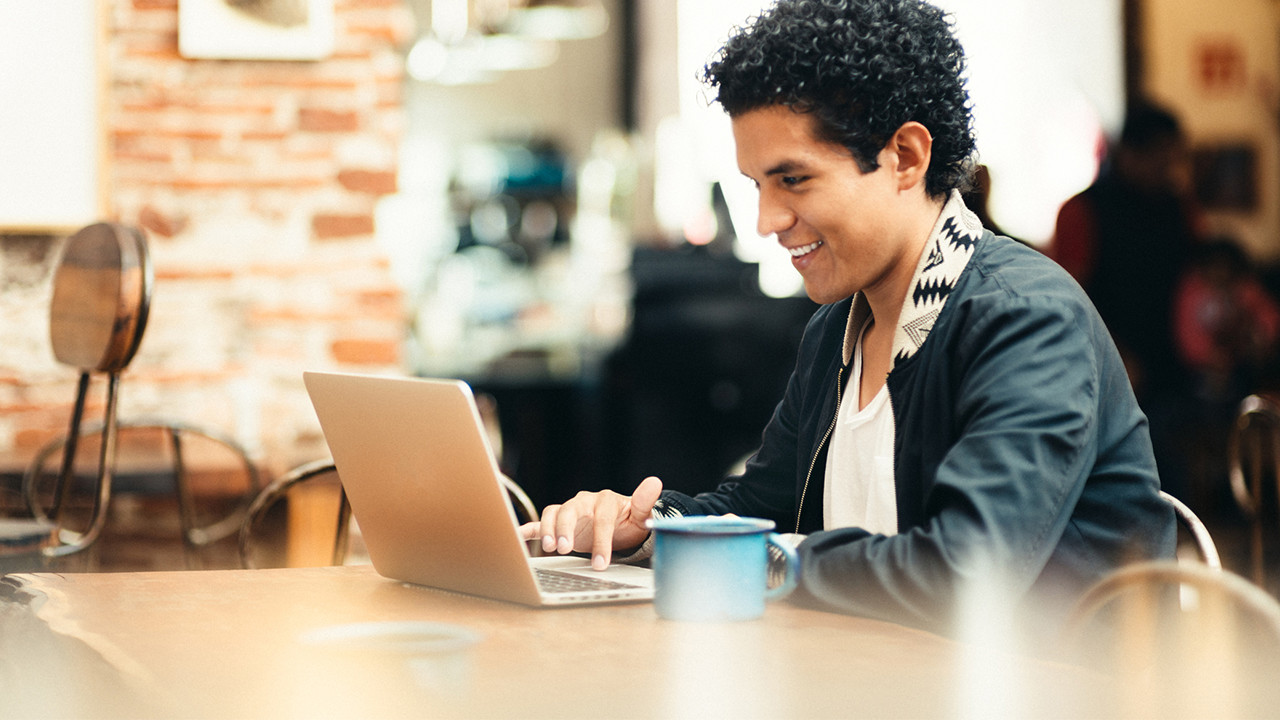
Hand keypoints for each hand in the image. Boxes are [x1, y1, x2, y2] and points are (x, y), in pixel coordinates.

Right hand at [518, 476, 663, 570]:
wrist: (619, 525)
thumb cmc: (629, 522)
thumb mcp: (640, 514)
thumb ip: (645, 501)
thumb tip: (655, 482)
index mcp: (603, 500)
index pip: (600, 519)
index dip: (600, 540)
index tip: (601, 562)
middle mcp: (583, 502)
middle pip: (569, 511)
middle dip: (566, 530)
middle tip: (565, 550)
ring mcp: (568, 511)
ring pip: (552, 514)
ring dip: (548, 530)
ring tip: (549, 548)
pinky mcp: (558, 523)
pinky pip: (539, 522)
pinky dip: (528, 528)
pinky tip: (518, 536)